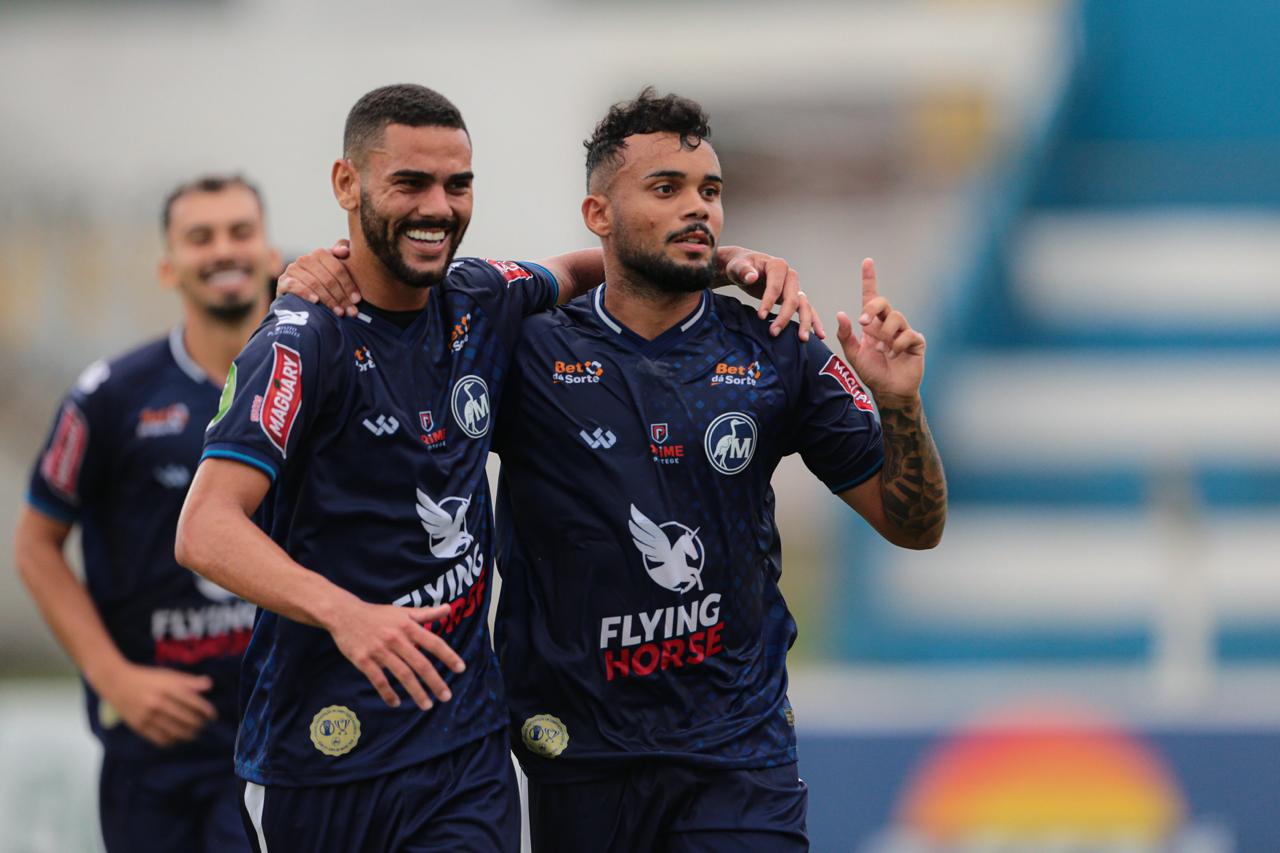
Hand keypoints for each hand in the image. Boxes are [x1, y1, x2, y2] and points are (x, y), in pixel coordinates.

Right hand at [97, 662, 217, 747]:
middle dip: (199, 724)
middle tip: (204, 726)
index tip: (212, 716)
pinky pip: (160, 739)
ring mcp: (148, 715)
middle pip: (186, 719)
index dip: (206, 711)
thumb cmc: (147, 678)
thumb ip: (189, 680)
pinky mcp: (139, 726)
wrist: (117, 682)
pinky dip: (172, 742)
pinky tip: (177, 739)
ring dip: (188, 735)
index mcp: (168, 687)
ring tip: (194, 734)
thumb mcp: (168, 674)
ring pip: (175, 731)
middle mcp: (158, 702)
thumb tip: (210, 685)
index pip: (194, 702)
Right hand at [277, 240, 360, 315]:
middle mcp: (305, 259)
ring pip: (314, 284)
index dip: (349, 285)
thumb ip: (341, 255)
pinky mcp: (283, 281)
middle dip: (341, 297)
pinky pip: (294, 286)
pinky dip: (306, 293)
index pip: (338, 268)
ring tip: (339, 312)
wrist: (297, 291)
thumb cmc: (322, 279)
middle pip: (328, 278)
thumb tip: (345, 251)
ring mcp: (293, 270)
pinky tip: (316, 301)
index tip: (357, 300)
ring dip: (329, 299)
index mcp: (320, 253)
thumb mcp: (334, 267)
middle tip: (351, 311)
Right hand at [325, 599, 464, 710]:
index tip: (461, 669)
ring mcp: (379, 650)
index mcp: (408, 626)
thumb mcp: (402, 612)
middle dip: (435, 681)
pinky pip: (379, 680)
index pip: (433, 642)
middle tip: (446, 696)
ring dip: (416, 692)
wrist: (344, 614)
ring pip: (402, 674)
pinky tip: (396, 703)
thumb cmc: (377, 615)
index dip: (448, 656)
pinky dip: (388, 693)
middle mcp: (396, 638)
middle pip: (420, 663)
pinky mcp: (363, 660)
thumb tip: (449, 609)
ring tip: (427, 705)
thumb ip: (426, 614)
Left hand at [719, 247, 823, 340]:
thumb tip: (751, 277)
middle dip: (784, 317)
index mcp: (778, 266)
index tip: (761, 316)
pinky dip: (813, 321)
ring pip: (804, 305)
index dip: (769, 302)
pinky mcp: (794, 297)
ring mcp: (794, 287)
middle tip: (773, 333)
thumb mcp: (737, 266)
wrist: (745, 268)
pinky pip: (806, 309)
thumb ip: (743, 270)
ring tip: (803, 339)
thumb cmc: (740, 266)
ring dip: (804, 322)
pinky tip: (819, 335)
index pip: (776, 287)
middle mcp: (790, 276)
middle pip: (792, 298)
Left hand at [836, 258, 924, 406]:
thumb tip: (841, 314)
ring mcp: (904, 331)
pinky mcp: (916, 341)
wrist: (889, 392)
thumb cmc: (872, 372)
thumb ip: (846, 336)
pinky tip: (895, 355)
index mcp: (873, 324)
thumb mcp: (854, 355)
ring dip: (886, 334)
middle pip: (883, 302)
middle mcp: (889, 324)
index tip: (867, 262)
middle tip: (864, 324)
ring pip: (896, 317)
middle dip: (872, 309)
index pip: (871, 297)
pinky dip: (898, 345)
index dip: (869, 279)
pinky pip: (908, 335)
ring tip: (883, 349)